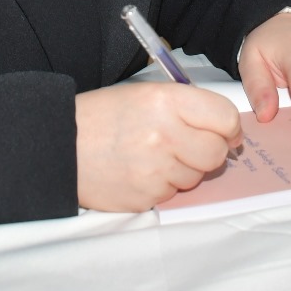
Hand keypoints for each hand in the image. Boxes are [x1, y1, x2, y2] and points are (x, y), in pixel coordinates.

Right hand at [75, 83, 241, 210]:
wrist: (60, 145)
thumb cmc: (103, 116)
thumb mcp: (144, 93)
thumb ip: (186, 106)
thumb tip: (226, 127)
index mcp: (166, 101)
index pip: (225, 117)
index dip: (230, 127)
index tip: (227, 131)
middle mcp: (165, 135)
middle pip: (217, 152)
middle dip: (211, 150)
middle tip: (192, 145)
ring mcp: (156, 169)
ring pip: (197, 175)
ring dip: (185, 168)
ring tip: (155, 155)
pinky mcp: (146, 196)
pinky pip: (173, 193)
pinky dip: (164, 184)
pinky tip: (141, 170)